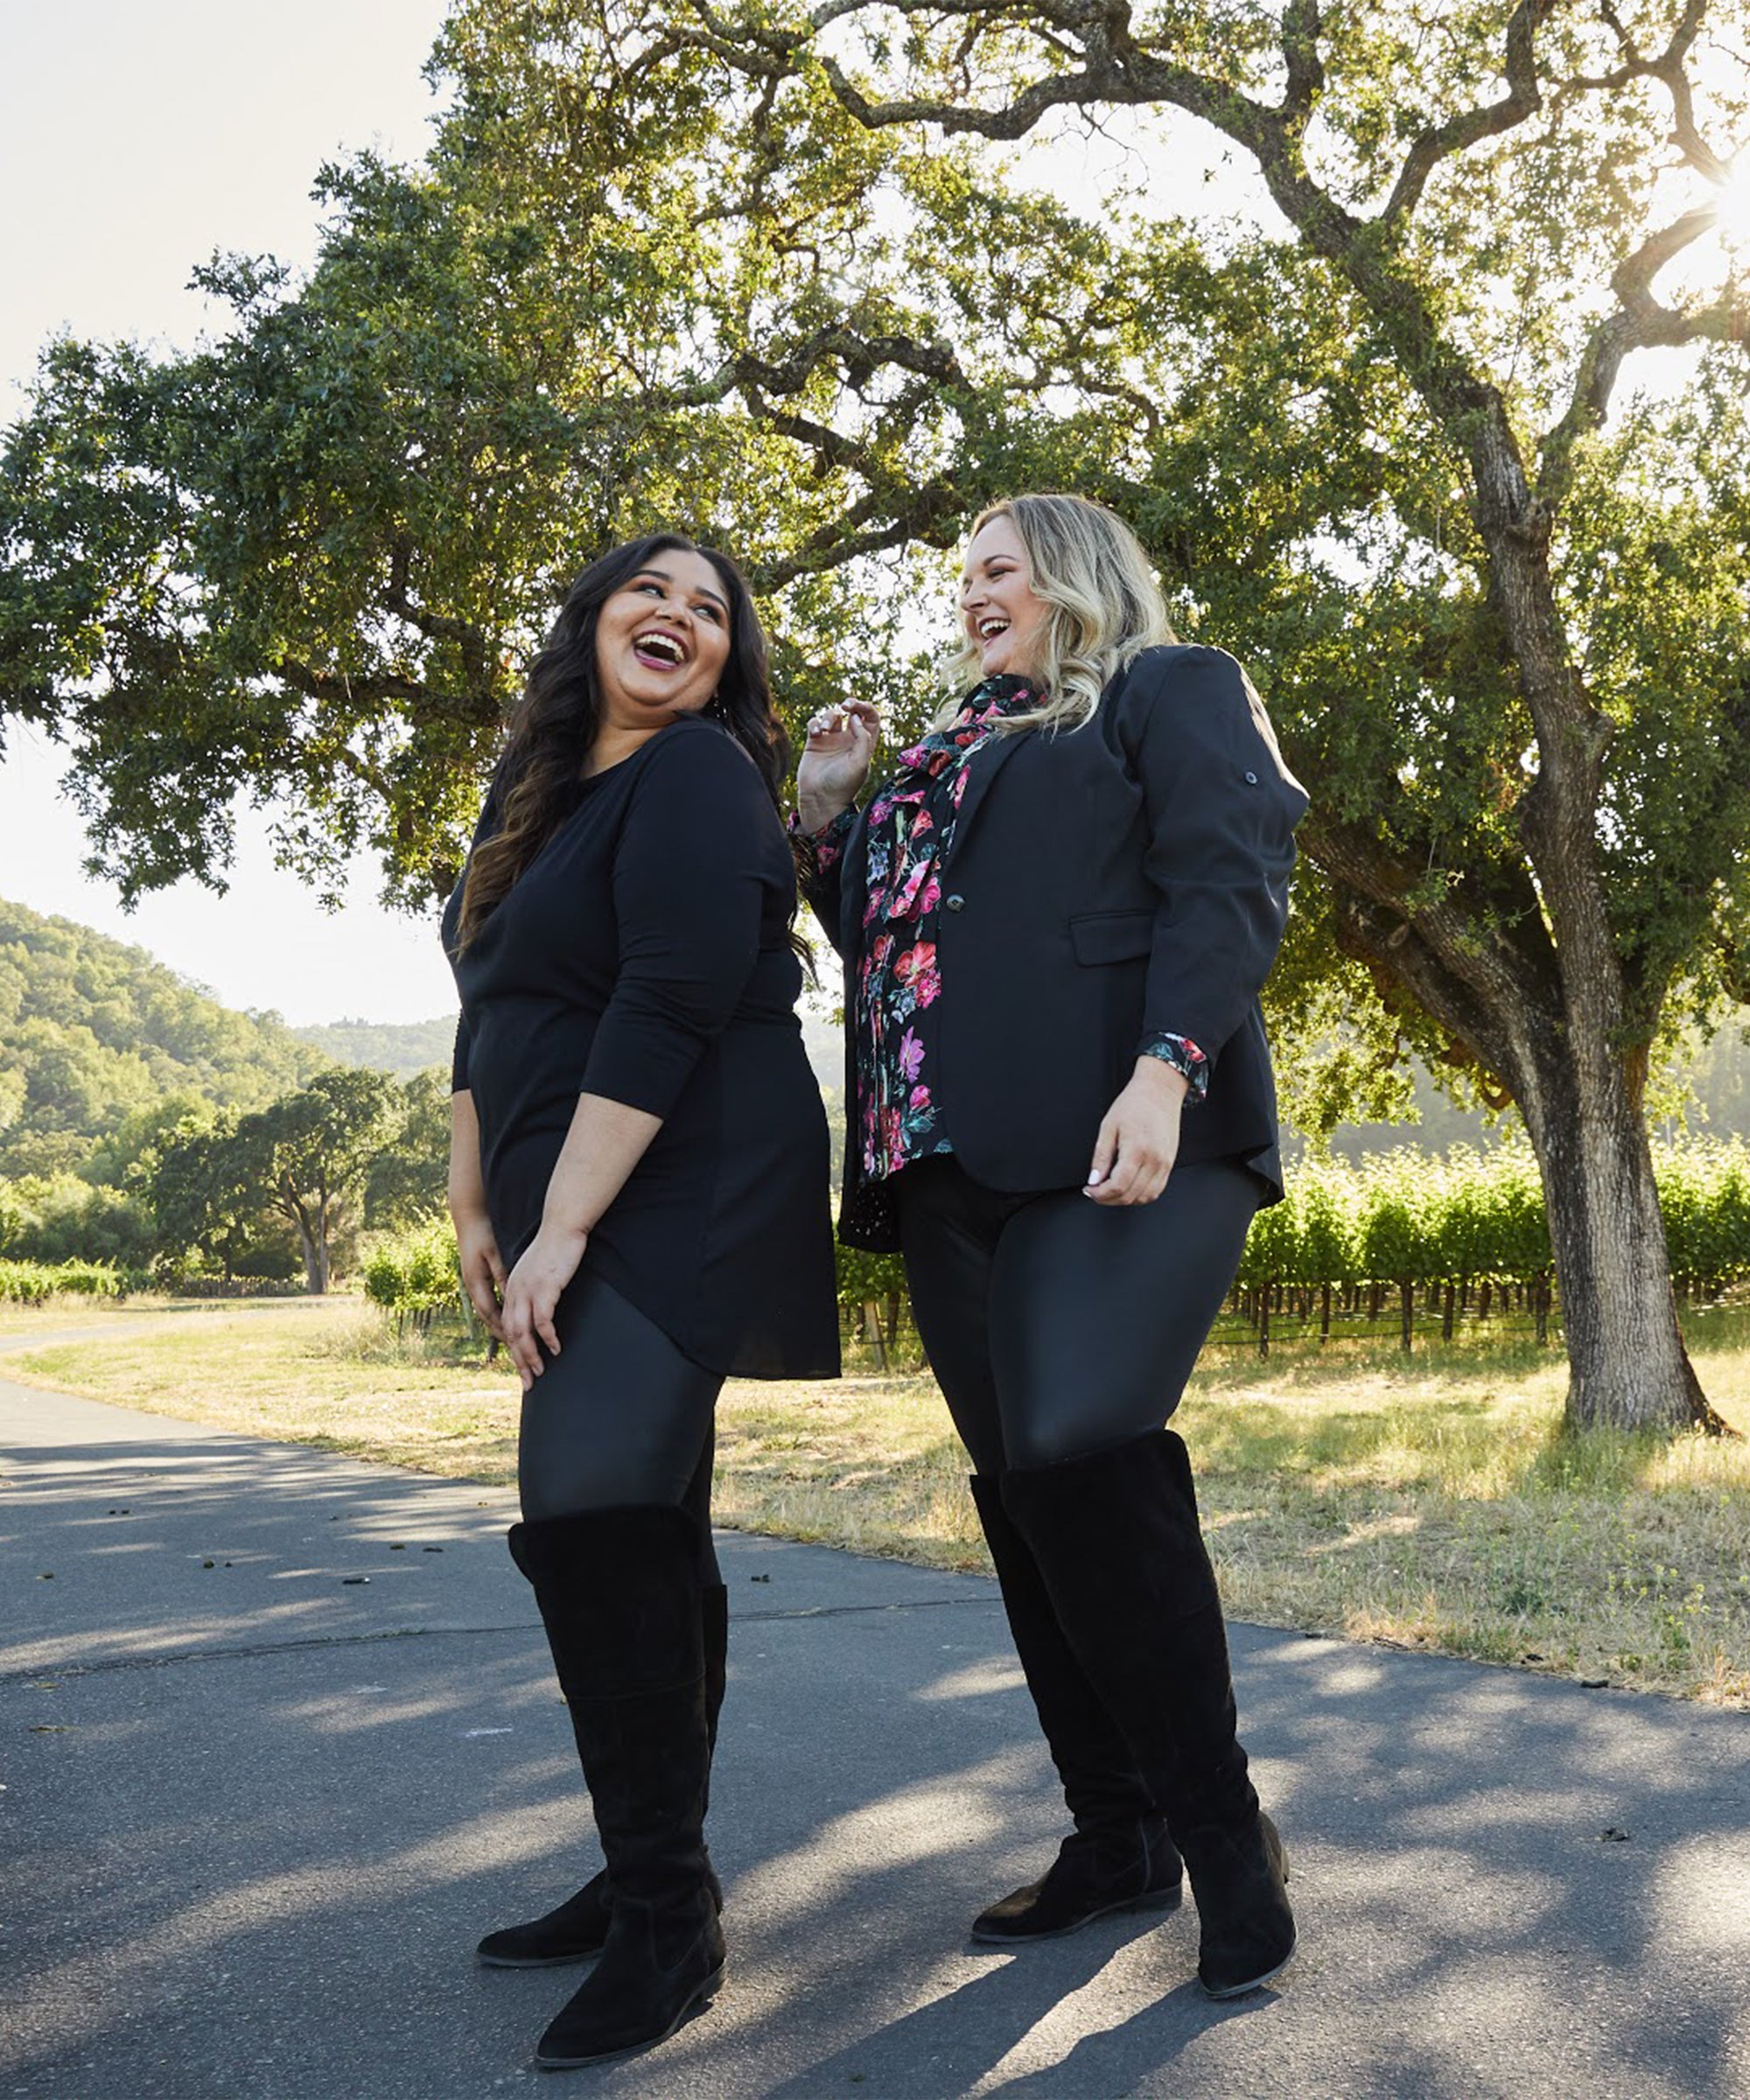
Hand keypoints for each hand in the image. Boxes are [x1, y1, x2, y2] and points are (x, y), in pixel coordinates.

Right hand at [451, 1212, 506, 1339]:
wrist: (468, 1221)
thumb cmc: (481, 1235)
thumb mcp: (493, 1256)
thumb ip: (501, 1276)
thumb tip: (510, 1297)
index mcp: (475, 1283)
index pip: (489, 1312)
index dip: (502, 1327)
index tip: (516, 1341)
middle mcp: (472, 1287)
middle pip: (487, 1317)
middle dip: (501, 1333)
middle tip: (516, 1350)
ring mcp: (473, 1284)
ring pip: (487, 1312)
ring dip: (499, 1326)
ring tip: (513, 1341)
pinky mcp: (476, 1280)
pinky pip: (487, 1302)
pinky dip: (497, 1314)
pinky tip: (506, 1318)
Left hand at [500, 1223, 588, 1390]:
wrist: (562, 1225)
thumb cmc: (555, 1247)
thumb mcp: (538, 1270)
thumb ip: (535, 1287)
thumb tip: (540, 1304)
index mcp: (512, 1288)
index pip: (507, 1325)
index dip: (514, 1349)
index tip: (522, 1367)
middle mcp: (515, 1291)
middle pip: (511, 1334)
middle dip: (519, 1361)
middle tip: (528, 1382)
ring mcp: (528, 1290)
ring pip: (522, 1332)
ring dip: (530, 1356)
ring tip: (539, 1372)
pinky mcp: (545, 1288)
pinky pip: (543, 1321)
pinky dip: (548, 1338)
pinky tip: (556, 1348)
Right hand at [797, 701, 880, 831]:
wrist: (820, 799)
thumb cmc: (843, 785)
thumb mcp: (859, 763)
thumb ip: (862, 738)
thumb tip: (856, 718)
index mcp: (863, 744)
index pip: (871, 719)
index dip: (866, 708)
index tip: (856, 708)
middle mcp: (848, 740)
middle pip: (853, 712)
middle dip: (850, 704)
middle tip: (845, 705)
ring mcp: (831, 740)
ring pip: (832, 715)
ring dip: (829, 716)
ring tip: (825, 729)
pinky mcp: (814, 743)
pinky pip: (815, 723)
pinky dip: (815, 723)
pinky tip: (816, 733)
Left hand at [1085, 1059, 1187, 1205]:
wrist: (1159, 1092)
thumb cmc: (1134, 1104)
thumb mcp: (1108, 1127)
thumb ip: (1101, 1156)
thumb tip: (1094, 1179)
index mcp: (1137, 1150)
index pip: (1118, 1186)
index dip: (1100, 1194)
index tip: (1090, 1190)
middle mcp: (1154, 1160)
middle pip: (1130, 1196)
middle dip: (1108, 1199)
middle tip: (1095, 1191)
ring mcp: (1165, 1164)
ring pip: (1144, 1197)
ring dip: (1124, 1200)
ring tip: (1110, 1191)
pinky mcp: (1170, 1164)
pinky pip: (1156, 1190)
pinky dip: (1140, 1195)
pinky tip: (1128, 1187)